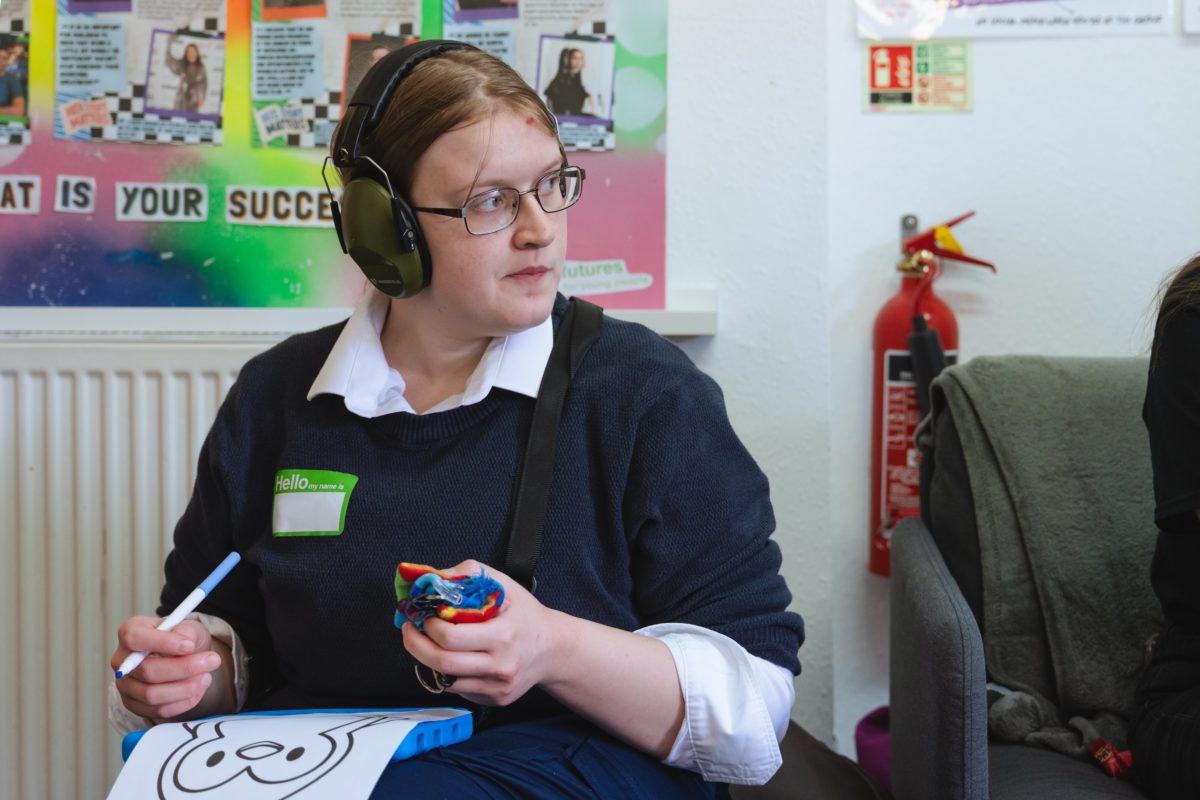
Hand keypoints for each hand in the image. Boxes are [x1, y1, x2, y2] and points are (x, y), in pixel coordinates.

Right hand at [110, 615, 222, 720]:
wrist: (185, 656)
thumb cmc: (183, 638)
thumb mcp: (189, 627)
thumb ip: (186, 631)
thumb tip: (186, 643)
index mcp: (130, 632)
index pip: (134, 638)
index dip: (163, 643)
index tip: (190, 646)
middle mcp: (122, 660)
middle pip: (148, 671)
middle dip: (185, 668)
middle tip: (213, 661)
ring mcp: (126, 685)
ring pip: (152, 695)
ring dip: (185, 688)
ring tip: (207, 677)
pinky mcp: (135, 705)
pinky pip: (158, 710)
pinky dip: (182, 702)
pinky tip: (198, 690)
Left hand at [401, 560, 560, 706]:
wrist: (553, 648)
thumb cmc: (526, 614)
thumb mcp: (504, 584)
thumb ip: (468, 573)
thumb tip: (433, 579)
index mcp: (503, 635)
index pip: (451, 637)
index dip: (429, 626)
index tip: (424, 615)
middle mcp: (501, 665)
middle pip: (442, 662)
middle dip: (416, 645)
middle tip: (410, 630)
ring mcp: (497, 687)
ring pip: (446, 680)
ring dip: (428, 660)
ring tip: (428, 642)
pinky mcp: (494, 699)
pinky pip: (459, 689)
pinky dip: (448, 674)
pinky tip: (454, 657)